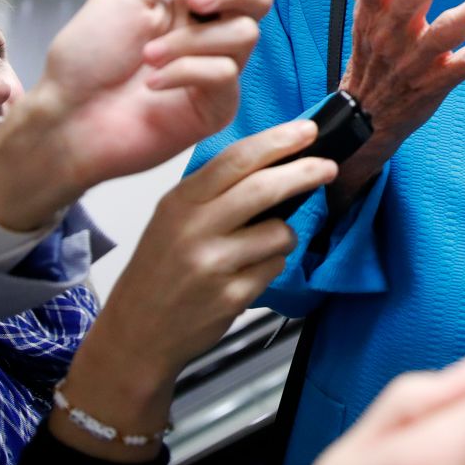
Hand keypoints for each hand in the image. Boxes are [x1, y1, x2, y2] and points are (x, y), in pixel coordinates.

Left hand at [0, 0, 289, 228]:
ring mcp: (216, 73)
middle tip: (195, 1)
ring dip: (192, 41)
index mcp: (192, 8)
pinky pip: (224, 75)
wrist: (67, 115)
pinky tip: (154, 82)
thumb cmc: (86, 59)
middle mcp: (209, 37)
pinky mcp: (216, 107)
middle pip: (257, 2)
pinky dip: (187, 72)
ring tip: (150, 56)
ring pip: (242, 37)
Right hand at [50, 122, 334, 461]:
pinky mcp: (231, 296)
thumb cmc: (160, 270)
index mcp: (180, 202)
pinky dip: (271, 266)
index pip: (236, 159)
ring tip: (259, 247)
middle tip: (328, 167)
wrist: (136, 333)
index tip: (308, 131)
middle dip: (305, 172)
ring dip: (284, 235)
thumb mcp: (173, 219)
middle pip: (264, 189)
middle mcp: (194, 229)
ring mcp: (213, 264)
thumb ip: (215, 192)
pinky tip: (245, 275)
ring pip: (279, 232)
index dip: (278, 141)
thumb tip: (275, 163)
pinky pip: (275, 267)